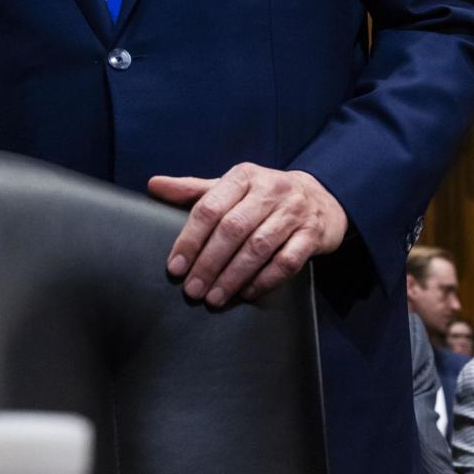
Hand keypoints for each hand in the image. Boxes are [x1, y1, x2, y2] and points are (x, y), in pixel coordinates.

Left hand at [149, 164, 346, 306]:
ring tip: (214, 298)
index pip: (209, 208)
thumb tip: (153, 185)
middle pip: (233, 230)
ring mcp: (294, 212)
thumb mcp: (231, 187)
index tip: (175, 267)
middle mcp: (270, 190)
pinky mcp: (312, 235)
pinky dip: (265, 280)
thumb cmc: (263, 196)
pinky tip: (247, 294)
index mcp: (244, 176)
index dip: (190, 240)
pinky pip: (287, 262)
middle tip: (192, 289)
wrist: (319, 198)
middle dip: (209, 263)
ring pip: (259, 247)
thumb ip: (194, 190)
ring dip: (233, 276)